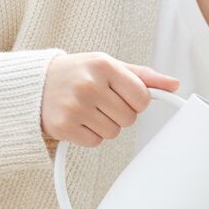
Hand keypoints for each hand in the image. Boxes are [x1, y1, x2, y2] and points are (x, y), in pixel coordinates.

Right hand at [40, 52, 180, 147]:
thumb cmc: (78, 73)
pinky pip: (96, 142)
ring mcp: (74, 106)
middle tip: (101, 102)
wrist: (35, 84)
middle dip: (119, 114)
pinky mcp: (63, 127)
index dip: (136, 101)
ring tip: (88, 110)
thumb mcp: (109, 66)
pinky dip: (90, 136)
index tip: (122, 95)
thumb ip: (143, 76)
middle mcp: (88, 84)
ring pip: (114, 133)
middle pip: (129, 118)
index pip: (142, 98)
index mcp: (104, 65)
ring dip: (105, 126)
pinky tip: (78, 120)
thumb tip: (174, 84)